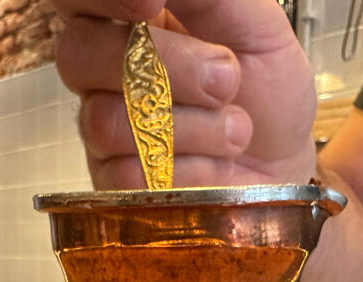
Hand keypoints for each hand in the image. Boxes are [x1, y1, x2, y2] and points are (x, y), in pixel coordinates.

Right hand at [54, 0, 316, 188]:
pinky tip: (216, 165)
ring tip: (236, 128)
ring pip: (106, 121)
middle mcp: (103, 68)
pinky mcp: (114, 183)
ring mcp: (103, 126)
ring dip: (193, 128)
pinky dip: (191, 170)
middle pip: (78, 54)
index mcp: (128, 15)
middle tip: (226, 79)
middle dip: (168, 66)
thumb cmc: (266, 90)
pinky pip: (128, 176)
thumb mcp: (255, 21)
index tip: (153, 3)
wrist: (284, 162)